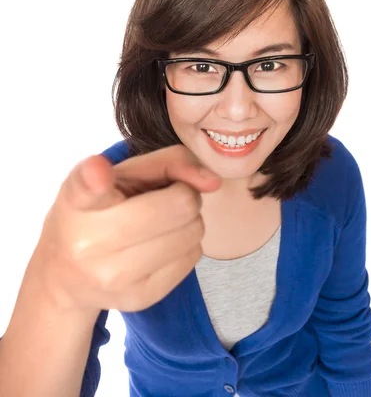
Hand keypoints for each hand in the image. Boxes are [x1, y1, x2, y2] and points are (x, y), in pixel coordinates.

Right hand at [32, 144, 220, 313]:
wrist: (67, 274)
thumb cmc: (102, 209)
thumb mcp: (124, 173)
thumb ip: (171, 162)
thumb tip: (213, 181)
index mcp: (79, 200)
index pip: (86, 185)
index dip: (95, 176)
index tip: (97, 171)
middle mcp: (89, 242)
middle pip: (180, 206)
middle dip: (184, 196)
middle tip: (164, 200)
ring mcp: (114, 277)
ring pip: (193, 232)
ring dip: (188, 221)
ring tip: (161, 222)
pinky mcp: (139, 299)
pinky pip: (193, 258)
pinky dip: (186, 245)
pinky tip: (161, 244)